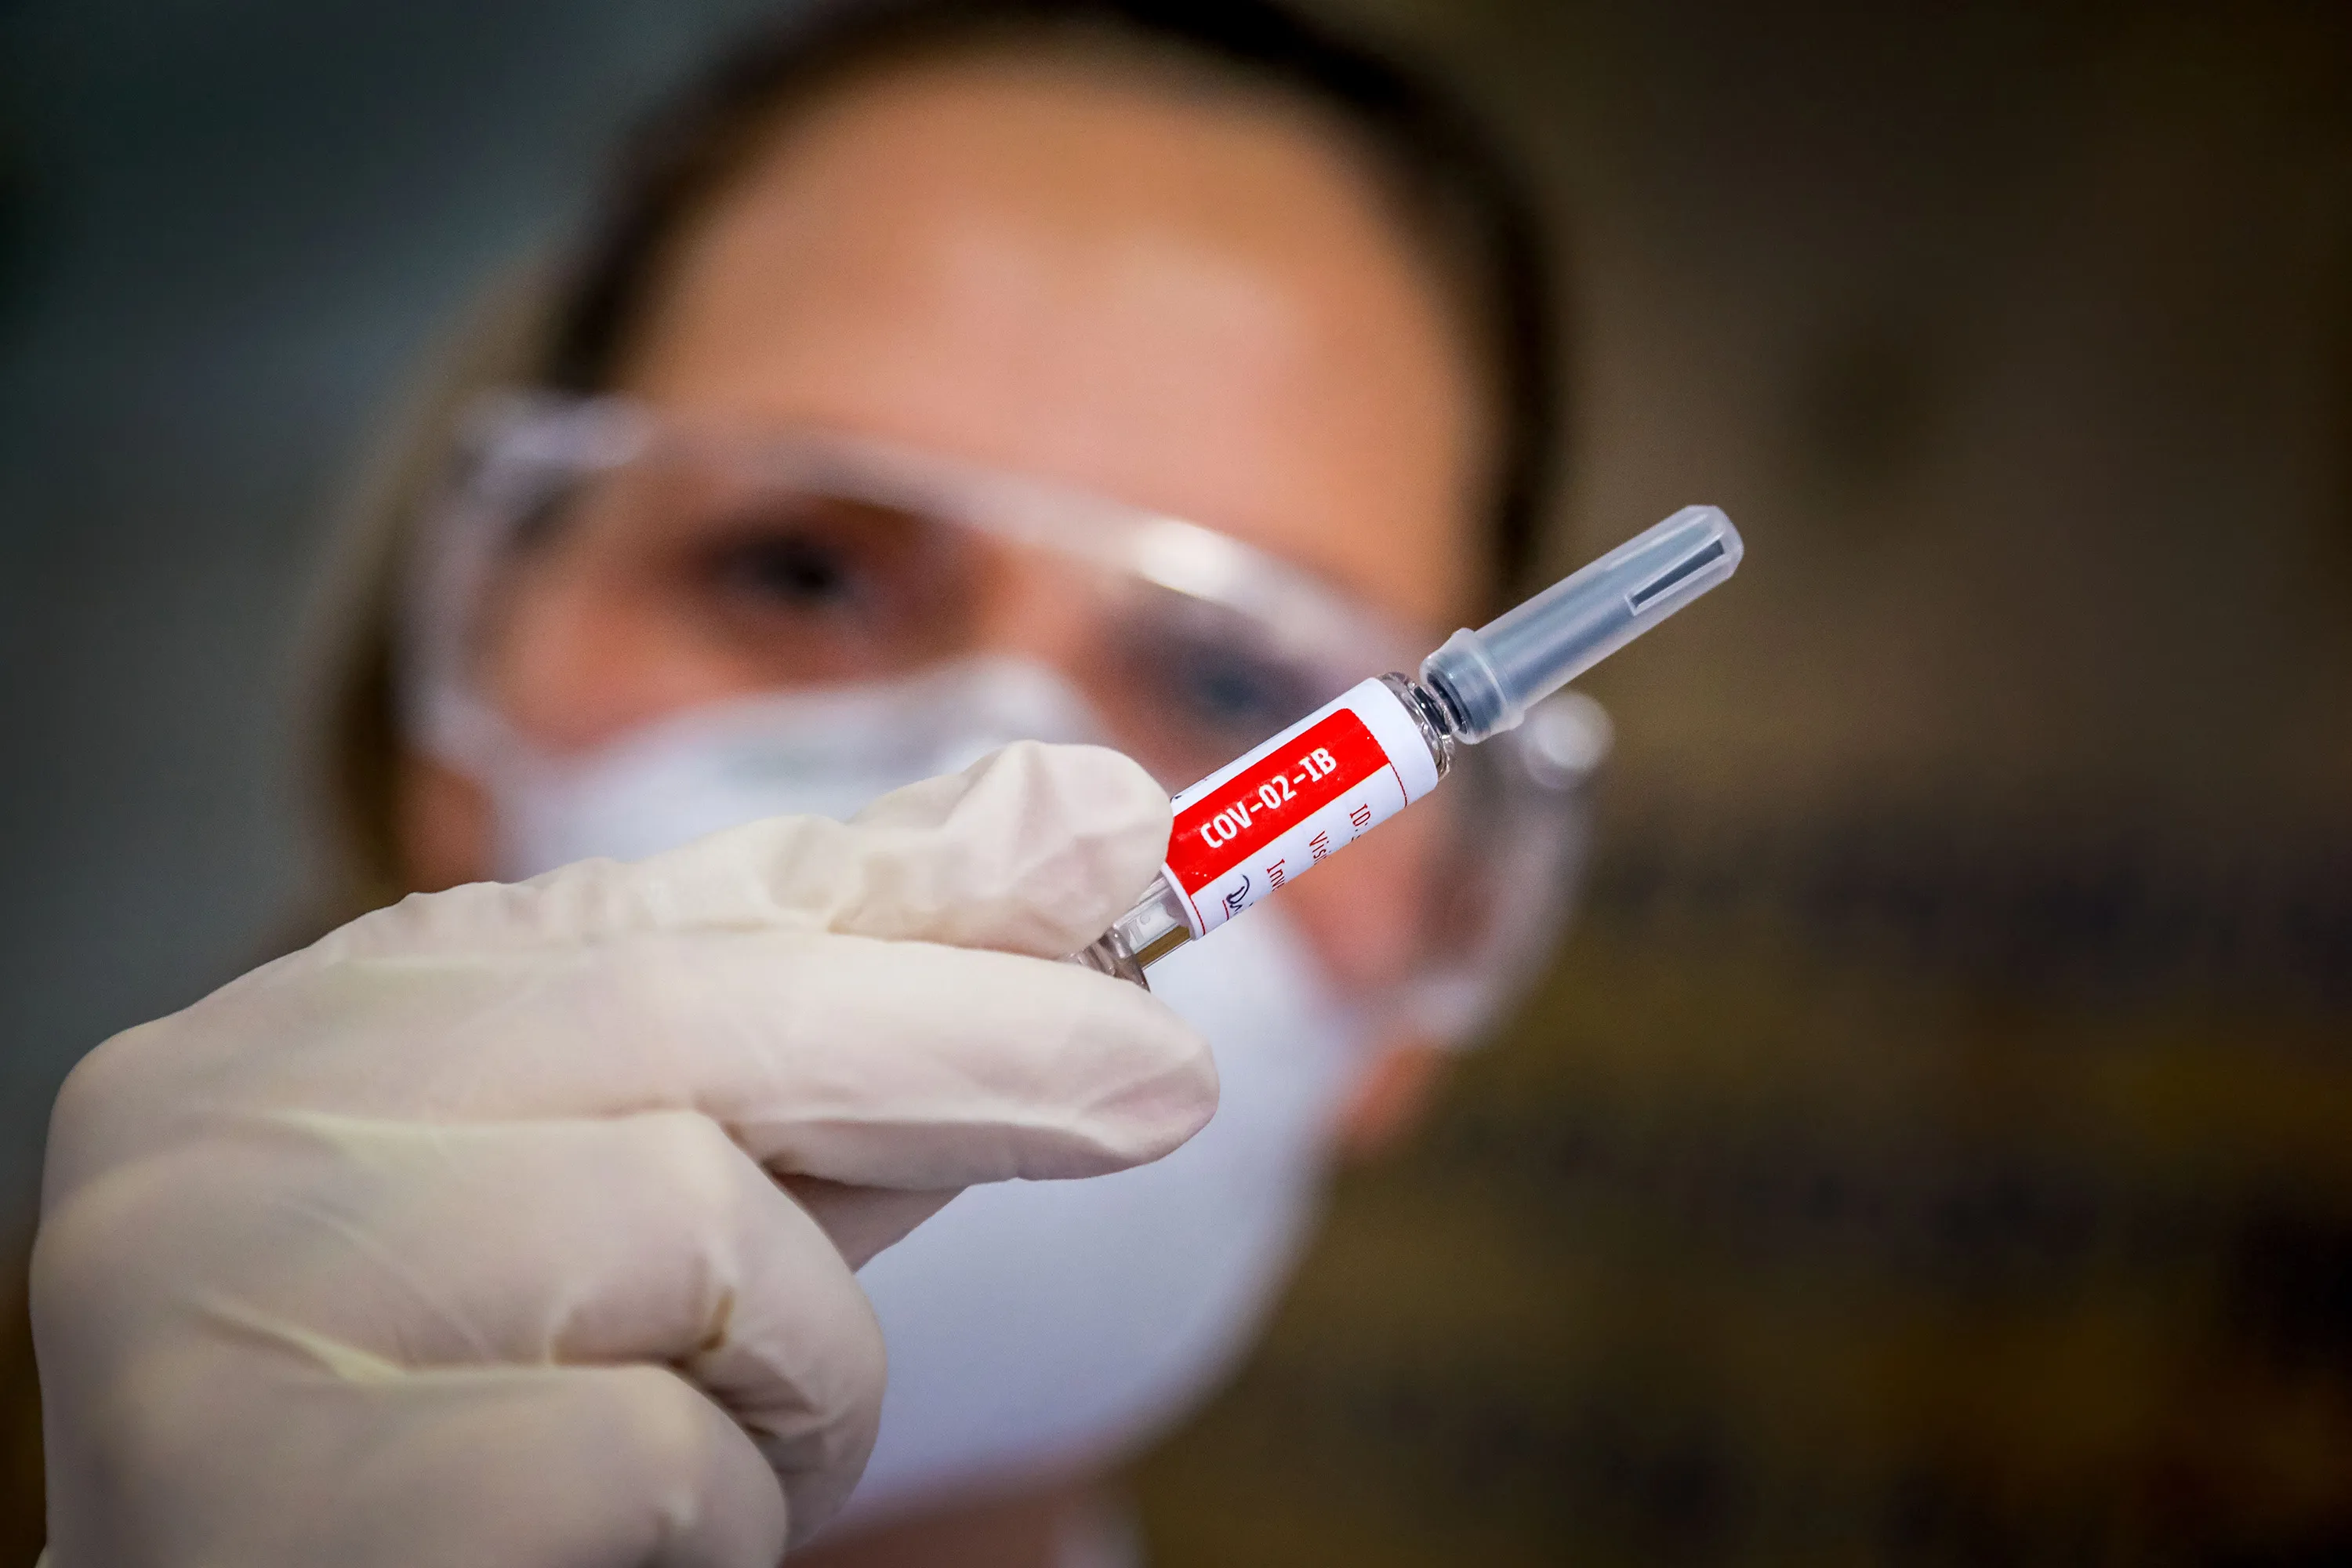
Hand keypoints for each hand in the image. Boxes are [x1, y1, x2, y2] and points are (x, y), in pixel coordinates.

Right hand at [32, 741, 1213, 1566]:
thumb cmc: (484, 1418)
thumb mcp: (652, 1202)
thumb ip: (829, 1030)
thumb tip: (1067, 816)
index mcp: (313, 1028)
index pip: (659, 909)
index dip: (911, 884)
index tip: (1114, 836)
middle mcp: (222, 1120)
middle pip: (691, 1019)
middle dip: (971, 1046)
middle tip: (1169, 1081)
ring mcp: (212, 1296)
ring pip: (695, 1228)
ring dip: (803, 1373)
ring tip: (728, 1452)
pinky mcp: (265, 1491)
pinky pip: (652, 1450)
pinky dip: (722, 1506)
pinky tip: (627, 1544)